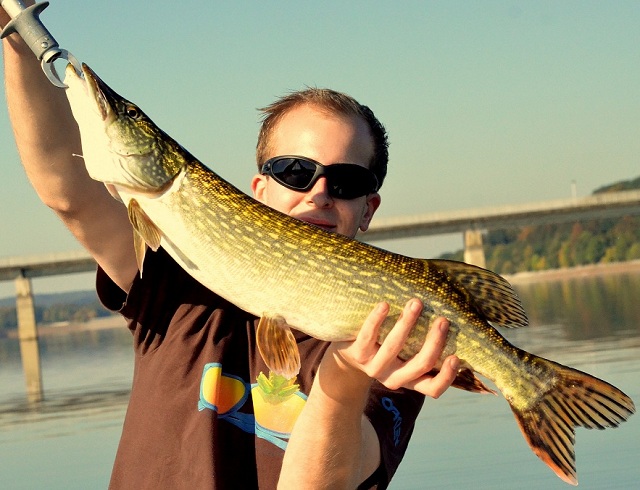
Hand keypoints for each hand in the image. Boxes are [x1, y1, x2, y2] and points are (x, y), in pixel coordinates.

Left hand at [331, 299, 458, 397]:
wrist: (347, 358)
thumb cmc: (386, 350)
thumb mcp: (405, 356)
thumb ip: (423, 346)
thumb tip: (455, 320)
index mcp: (409, 380)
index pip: (432, 388)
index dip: (446, 377)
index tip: (456, 357)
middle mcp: (393, 377)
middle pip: (419, 365)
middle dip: (434, 343)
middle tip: (443, 320)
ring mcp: (374, 367)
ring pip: (394, 347)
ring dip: (407, 323)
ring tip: (416, 303)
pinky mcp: (357, 353)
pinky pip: (368, 335)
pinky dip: (377, 319)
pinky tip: (385, 304)